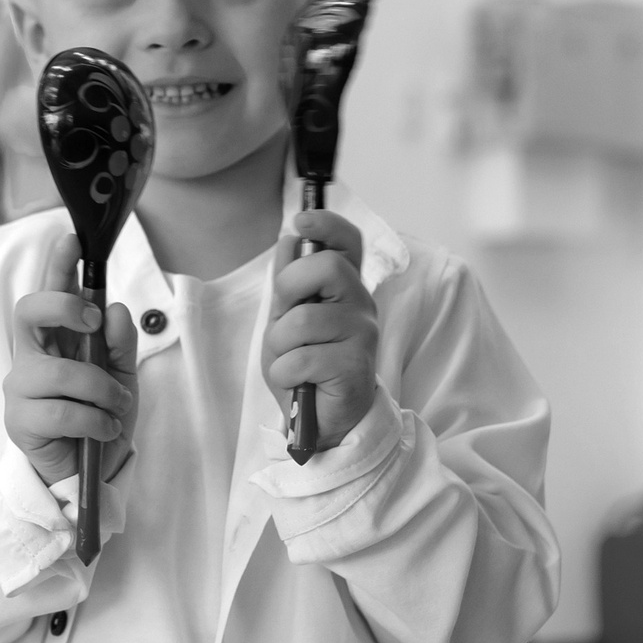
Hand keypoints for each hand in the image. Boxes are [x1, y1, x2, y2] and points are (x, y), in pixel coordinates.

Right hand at [3, 234, 138, 488]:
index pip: (49, 293)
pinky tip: (104, 431)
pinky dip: (95, 422)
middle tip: (93, 323)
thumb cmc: (99, 421)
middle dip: (63, 308)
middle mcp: (30, 357)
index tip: (72, 240)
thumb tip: (115, 310)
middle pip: (28, 311)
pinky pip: (63, 412)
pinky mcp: (20, 422)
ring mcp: (20, 388)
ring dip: (100, 390)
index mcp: (54, 341)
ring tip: (115, 408)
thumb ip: (120, 346)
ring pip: (60, 372)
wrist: (86, 477)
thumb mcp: (123, 380)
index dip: (57, 265)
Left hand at [262, 209, 379, 449]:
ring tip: (291, 362)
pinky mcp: (355, 366)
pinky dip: (286, 373)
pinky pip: (301, 358)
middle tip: (285, 315)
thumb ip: (289, 283)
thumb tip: (289, 239)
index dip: (327, 225)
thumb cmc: (305, 365)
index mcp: (344, 288)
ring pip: (303, 319)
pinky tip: (298, 382)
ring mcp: (362, 334)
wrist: (321, 420)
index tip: (301, 222)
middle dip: (289, 287)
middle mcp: (360, 304)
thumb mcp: (286, 319)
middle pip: (326, 267)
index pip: (348, 242)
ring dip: (281, 345)